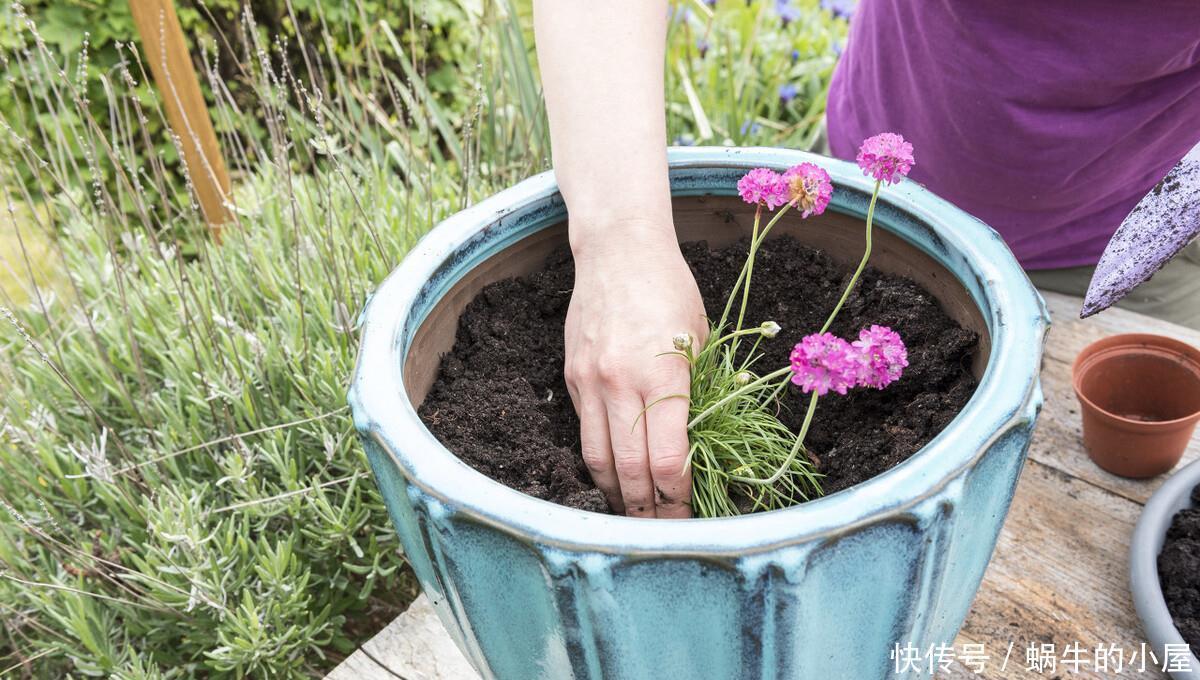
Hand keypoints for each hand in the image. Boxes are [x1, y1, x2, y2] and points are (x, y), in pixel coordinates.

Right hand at [564, 221, 707, 517]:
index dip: (677, 496)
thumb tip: (698, 447)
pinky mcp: (572, 378)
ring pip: (597, 459)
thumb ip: (694, 392)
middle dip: (645, 510)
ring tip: (632, 516)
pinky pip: (585, 432)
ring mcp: (591, 382)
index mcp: (663, 375)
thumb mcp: (699, 340)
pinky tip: (613, 475)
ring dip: (615, 494)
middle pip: (628, 470)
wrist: (617, 250)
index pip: (666, 459)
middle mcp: (621, 383)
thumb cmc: (671, 290)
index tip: (688, 513)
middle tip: (659, 533)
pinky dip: (599, 460)